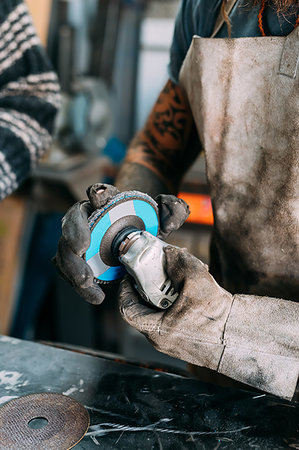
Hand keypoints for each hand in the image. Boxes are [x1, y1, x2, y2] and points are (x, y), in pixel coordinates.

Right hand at [54, 184, 189, 304]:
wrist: (133, 235)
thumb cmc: (144, 222)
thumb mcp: (162, 216)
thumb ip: (171, 211)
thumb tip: (178, 209)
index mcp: (106, 202)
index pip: (98, 192)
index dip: (98, 194)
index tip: (100, 199)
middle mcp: (86, 217)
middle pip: (72, 222)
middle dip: (74, 236)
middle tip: (82, 251)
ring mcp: (77, 238)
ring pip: (65, 250)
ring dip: (73, 268)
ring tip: (87, 284)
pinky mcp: (76, 259)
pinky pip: (68, 270)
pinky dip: (78, 283)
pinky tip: (94, 295)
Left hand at [119, 246, 232, 369]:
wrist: (240, 338)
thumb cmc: (219, 318)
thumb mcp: (197, 281)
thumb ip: (179, 263)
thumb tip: (169, 253)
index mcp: (156, 330)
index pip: (127, 309)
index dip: (125, 289)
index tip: (129, 275)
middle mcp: (160, 340)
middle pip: (143, 308)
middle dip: (149, 285)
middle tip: (157, 270)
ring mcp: (172, 342)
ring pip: (159, 312)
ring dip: (165, 292)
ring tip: (179, 276)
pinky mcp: (184, 340)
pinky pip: (171, 317)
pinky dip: (176, 302)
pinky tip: (190, 289)